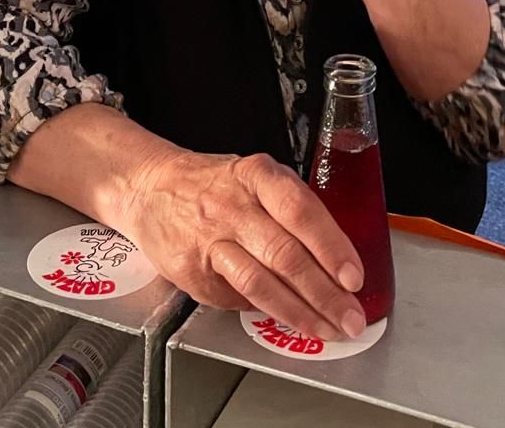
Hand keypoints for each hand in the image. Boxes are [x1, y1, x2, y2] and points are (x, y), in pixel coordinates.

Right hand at [116, 148, 367, 341]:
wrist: (150, 188)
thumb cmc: (214, 185)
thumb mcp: (255, 177)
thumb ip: (290, 208)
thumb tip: (334, 258)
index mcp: (256, 175)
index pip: (300, 211)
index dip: (330, 247)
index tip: (354, 277)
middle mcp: (233, 206)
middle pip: (284, 254)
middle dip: (324, 293)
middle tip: (351, 317)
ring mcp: (210, 240)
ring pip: (260, 283)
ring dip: (299, 312)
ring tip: (327, 329)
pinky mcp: (192, 272)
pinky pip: (236, 297)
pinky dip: (265, 312)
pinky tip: (287, 319)